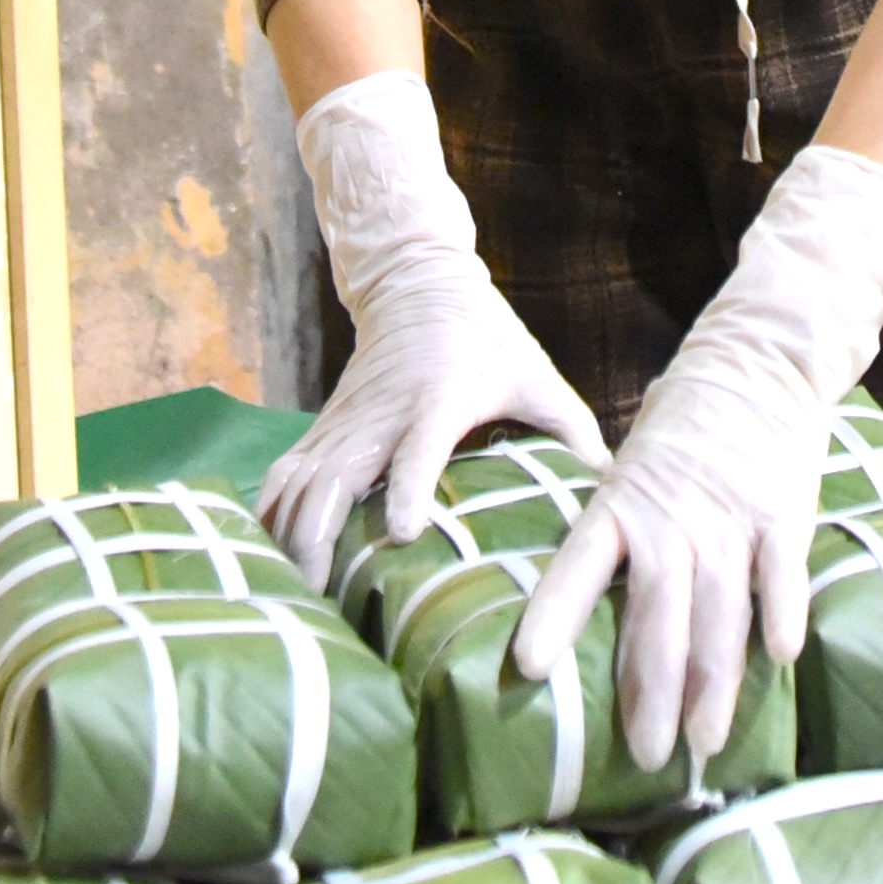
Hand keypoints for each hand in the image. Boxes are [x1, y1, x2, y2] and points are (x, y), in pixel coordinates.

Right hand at [256, 71, 601, 587]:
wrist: (417, 282)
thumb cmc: (489, 338)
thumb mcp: (538, 378)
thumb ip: (574, 433)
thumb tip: (617, 495)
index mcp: (438, 398)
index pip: (416, 448)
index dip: (406, 488)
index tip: (401, 534)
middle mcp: (381, 412)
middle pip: (332, 479)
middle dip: (320, 540)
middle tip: (324, 601)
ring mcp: (342, 422)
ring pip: (297, 484)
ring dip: (287, 540)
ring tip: (293, 601)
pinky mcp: (322, 429)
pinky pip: (283, 478)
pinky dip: (270, 520)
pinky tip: (266, 564)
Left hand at [510, 142, 882, 765]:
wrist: (758, 356)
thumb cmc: (681, 428)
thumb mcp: (629, 469)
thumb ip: (614, 534)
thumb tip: (575, 609)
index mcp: (621, 503)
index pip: (577, 566)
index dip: (554, 615)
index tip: (530, 667)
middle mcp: (672, 516)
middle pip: (657, 617)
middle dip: (652, 694)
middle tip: (645, 756)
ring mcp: (730, 514)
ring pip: (719, 613)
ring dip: (713, 684)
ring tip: (704, 742)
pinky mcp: (784, 510)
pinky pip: (781, 573)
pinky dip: (780, 615)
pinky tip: (779, 659)